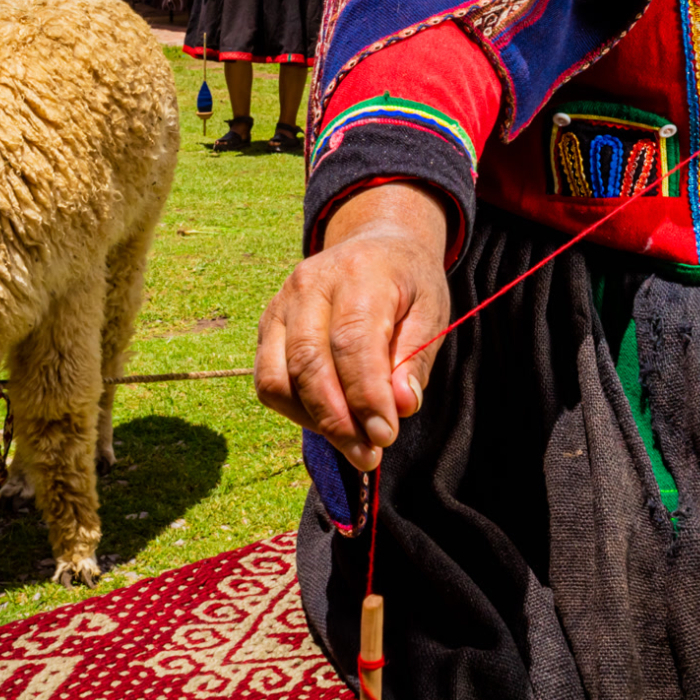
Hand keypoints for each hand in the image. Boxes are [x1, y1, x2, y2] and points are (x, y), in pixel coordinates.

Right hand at [255, 182, 451, 471]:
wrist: (375, 245)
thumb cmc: (407, 284)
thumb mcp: (431, 311)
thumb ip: (417, 358)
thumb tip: (404, 406)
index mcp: (359, 272)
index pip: (353, 342)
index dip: (366, 396)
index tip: (385, 436)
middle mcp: (310, 283)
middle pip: (310, 363)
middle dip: (339, 420)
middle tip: (368, 455)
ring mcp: (282, 303)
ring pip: (279, 377)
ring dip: (314, 421)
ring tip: (352, 442)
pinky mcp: (268, 324)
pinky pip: (268, 380)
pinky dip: (295, 410)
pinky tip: (328, 420)